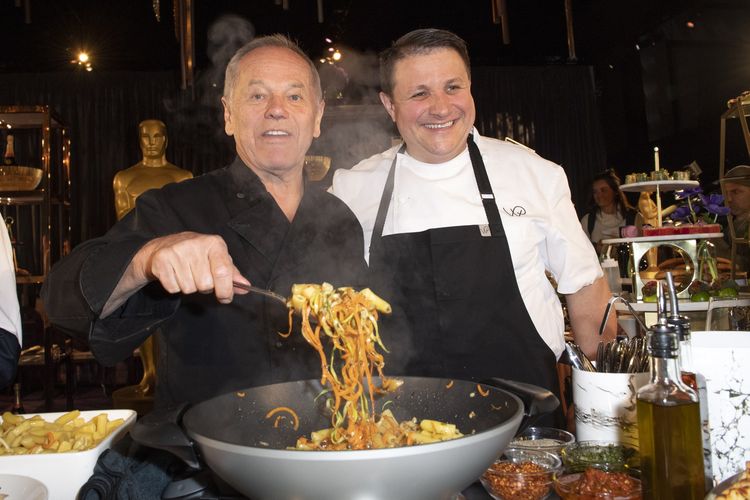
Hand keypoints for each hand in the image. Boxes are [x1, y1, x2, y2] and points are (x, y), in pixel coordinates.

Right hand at [134, 231, 249, 303]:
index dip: (226, 290)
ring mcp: (177, 251)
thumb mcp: (216, 258)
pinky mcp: (161, 260)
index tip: (225, 297)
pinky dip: (175, 287)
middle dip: (205, 287)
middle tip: (199, 276)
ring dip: (189, 287)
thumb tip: (245, 286)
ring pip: (189, 288)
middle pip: (206, 284)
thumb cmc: (195, 254)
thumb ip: (231, 273)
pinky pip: (174, 288)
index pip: (224, 272)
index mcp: (214, 243)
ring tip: (186, 273)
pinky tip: (175, 274)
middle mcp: (196, 244)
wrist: (162, 247)